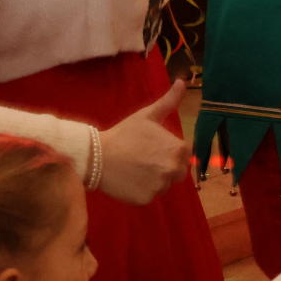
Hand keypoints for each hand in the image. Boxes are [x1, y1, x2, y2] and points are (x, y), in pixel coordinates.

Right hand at [96, 79, 189, 203]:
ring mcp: (160, 186)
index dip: (169, 151)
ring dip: (154, 179)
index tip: (152, 149)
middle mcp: (173, 170)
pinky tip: (129, 180)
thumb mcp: (148, 115)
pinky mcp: (146, 199)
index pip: (184, 155)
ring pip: (164, 185)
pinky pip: (150, 195)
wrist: (96, 156)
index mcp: (178, 150)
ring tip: (135, 169)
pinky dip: (142, 190)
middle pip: (177, 172)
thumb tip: (182, 81)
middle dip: (164, 167)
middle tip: (144, 160)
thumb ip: (169, 101)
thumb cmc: (124, 134)